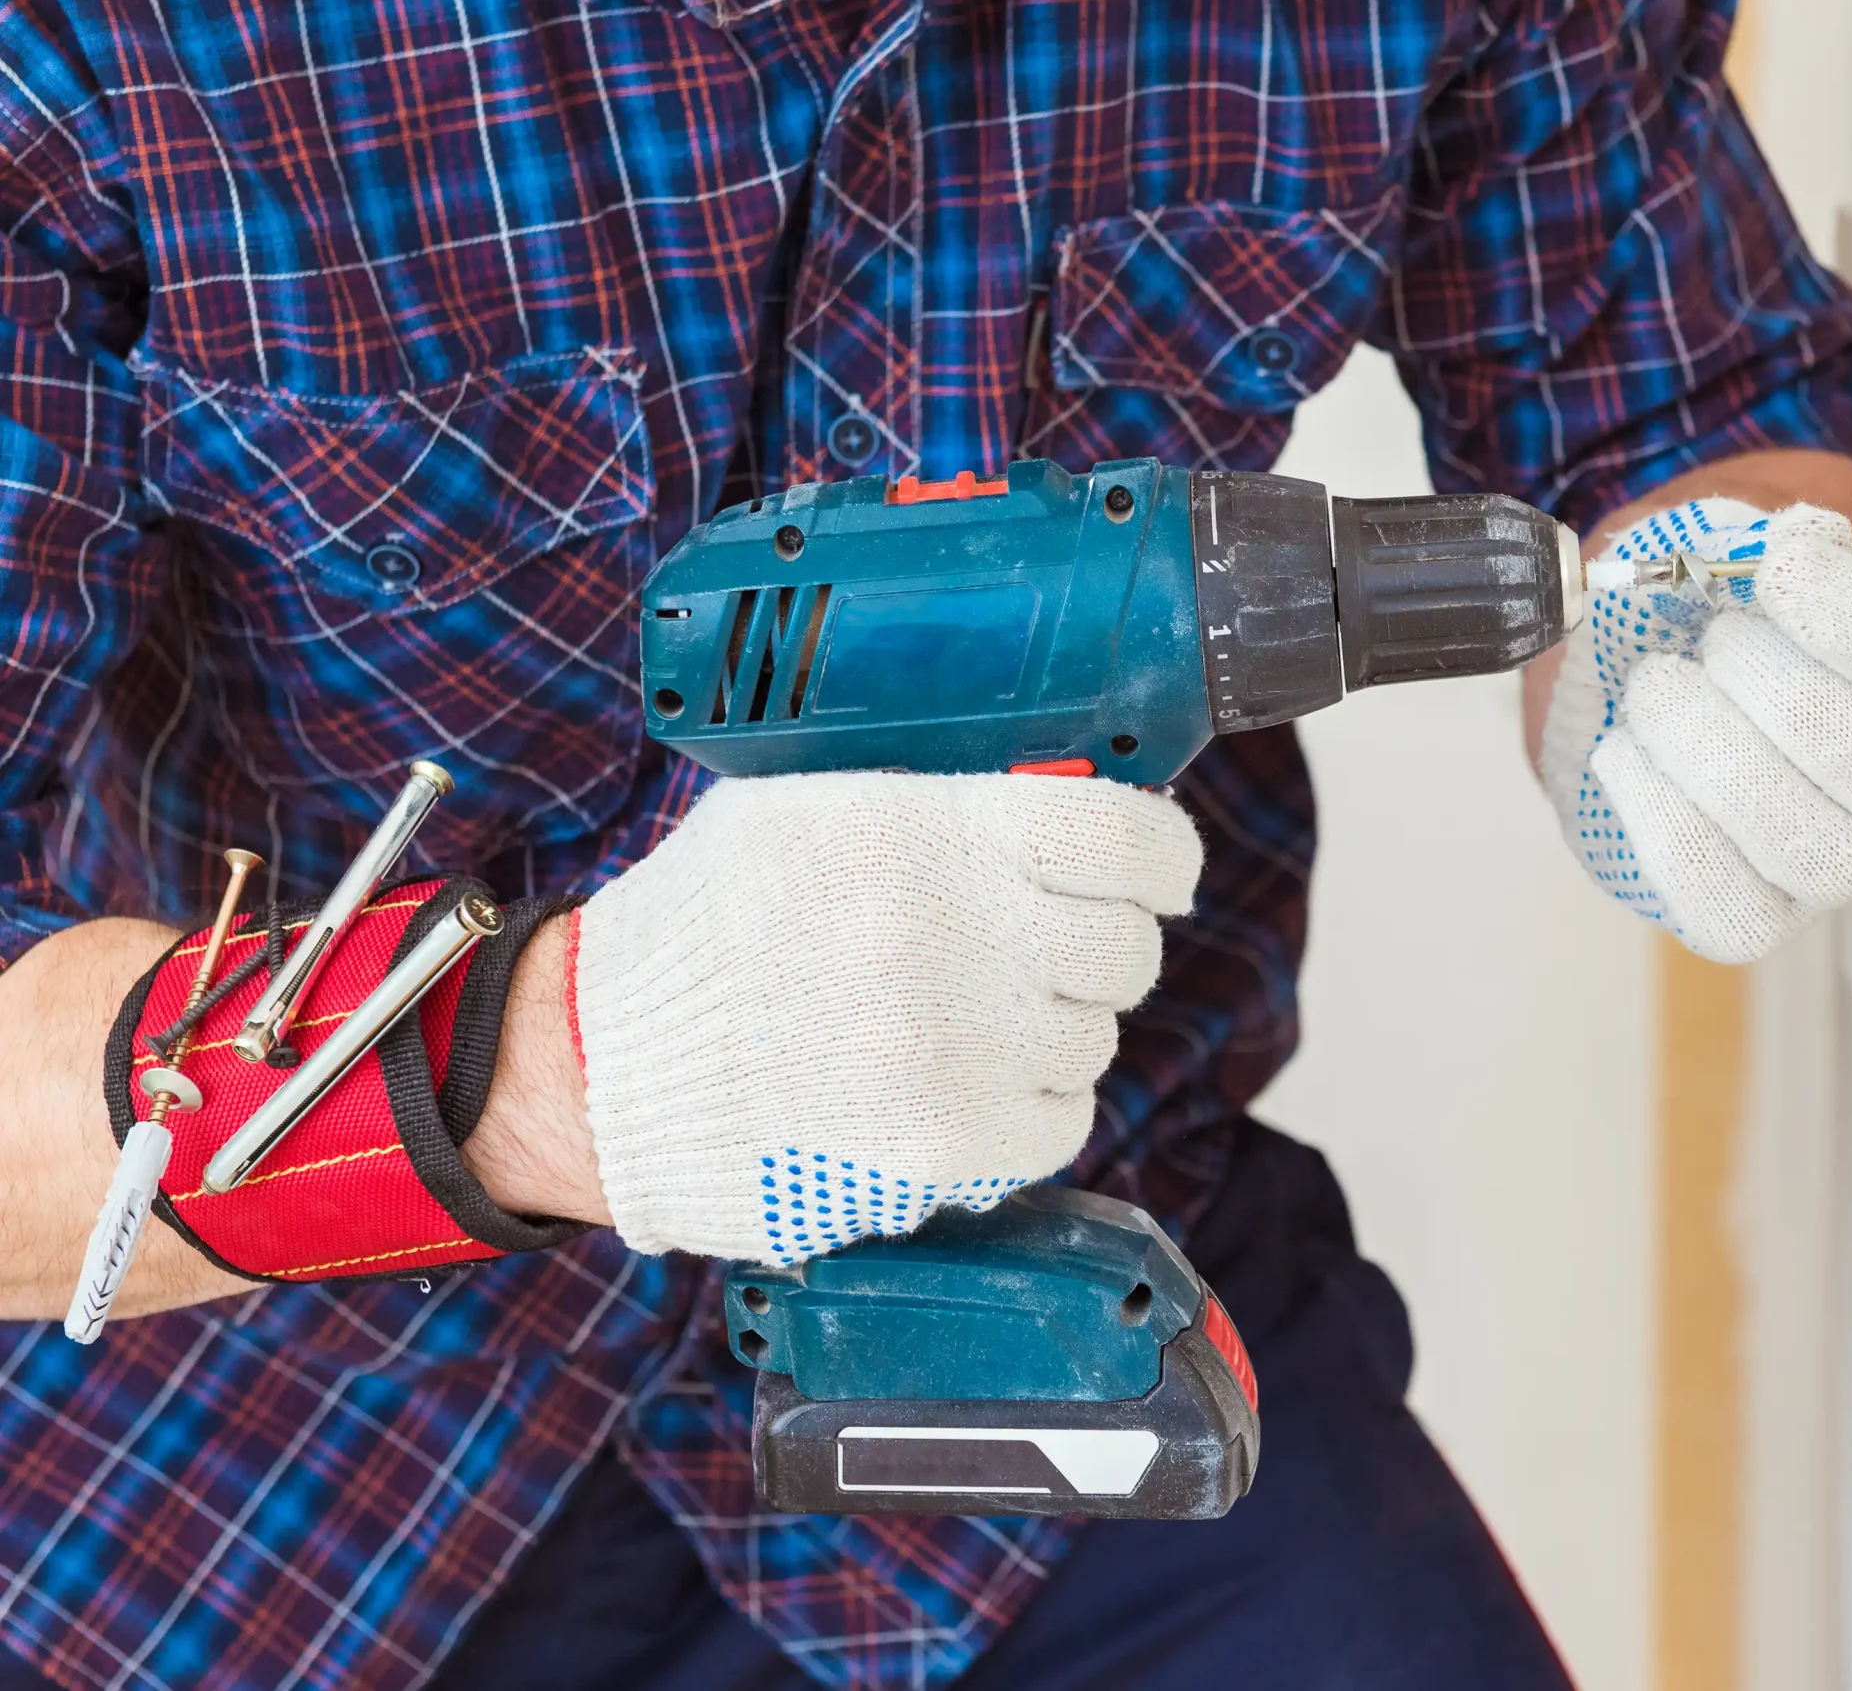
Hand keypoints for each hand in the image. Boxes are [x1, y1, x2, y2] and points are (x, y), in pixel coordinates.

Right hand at [562, 771, 1202, 1260]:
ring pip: (1094, 1036)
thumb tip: (1065, 793)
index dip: (1163, 856)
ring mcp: (962, 1048)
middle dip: (1097, 944)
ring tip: (959, 1021)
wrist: (601, 1066)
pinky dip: (1026, 1107)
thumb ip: (940, 799)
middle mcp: (962, 935)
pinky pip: (1061, 1121)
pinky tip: (956, 1085)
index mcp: (932, 832)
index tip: (1161, 871)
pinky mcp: (949, 1146)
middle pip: (1125, 945)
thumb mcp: (808, 807)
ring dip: (1048, 1028)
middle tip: (1042, 950)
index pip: (1124, 834)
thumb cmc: (708, 926)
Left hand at [1539, 499, 1851, 961]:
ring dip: (1714, 756)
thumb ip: (1755, 535)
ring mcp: (1837, 862)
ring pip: (1816, 849)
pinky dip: (1661, 821)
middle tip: (1713, 641)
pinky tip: (1623, 753)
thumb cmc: (1696, 607)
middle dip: (1781, 696)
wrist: (1622, 675)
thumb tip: (1790, 544)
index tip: (1776, 566)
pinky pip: (1728, 908)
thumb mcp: (1724, 547)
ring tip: (1656, 687)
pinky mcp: (1755, 916)